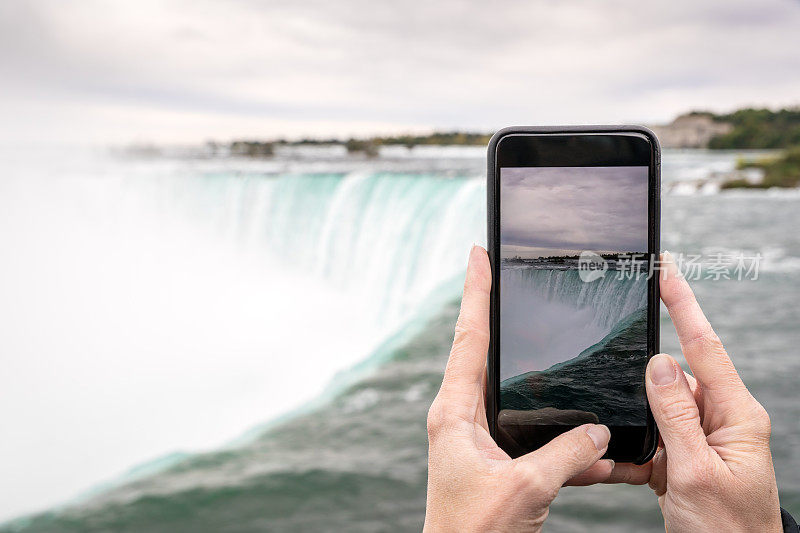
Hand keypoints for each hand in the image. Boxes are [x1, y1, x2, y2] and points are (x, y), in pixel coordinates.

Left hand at [424, 246, 613, 531]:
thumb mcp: (526, 487)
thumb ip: (567, 453)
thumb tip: (599, 430)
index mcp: (455, 413)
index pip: (468, 338)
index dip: (476, 292)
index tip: (478, 254)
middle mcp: (463, 418)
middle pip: (489, 356)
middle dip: (508, 322)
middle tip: (516, 282)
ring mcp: (480, 440)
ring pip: (522, 399)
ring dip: (553, 392)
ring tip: (577, 368)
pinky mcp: (499, 463)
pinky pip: (538, 441)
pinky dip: (567, 446)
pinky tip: (600, 452)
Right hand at [611, 252, 781, 531]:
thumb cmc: (727, 531)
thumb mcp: (696, 472)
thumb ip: (675, 413)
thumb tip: (659, 362)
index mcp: (736, 416)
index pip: (705, 347)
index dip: (683, 304)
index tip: (665, 269)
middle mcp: (720, 420)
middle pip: (673, 378)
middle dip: (642, 384)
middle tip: (637, 407)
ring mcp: (700, 438)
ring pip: (654, 410)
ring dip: (635, 427)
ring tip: (643, 462)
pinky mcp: (681, 457)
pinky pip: (649, 439)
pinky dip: (631, 452)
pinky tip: (626, 470)